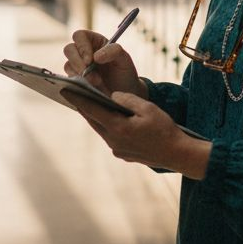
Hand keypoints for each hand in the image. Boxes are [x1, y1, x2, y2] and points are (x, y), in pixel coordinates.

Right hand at [62, 29, 146, 98]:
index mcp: (94, 41)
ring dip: (79, 74)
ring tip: (96, 82)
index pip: (80, 36)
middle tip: (88, 73)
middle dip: (77, 62)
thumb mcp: (124, 59)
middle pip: (69, 49)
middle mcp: (83, 52)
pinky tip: (90, 87)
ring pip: (68, 65)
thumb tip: (96, 56)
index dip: (82, 46)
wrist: (124, 93)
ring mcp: (78, 66)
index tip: (90, 60)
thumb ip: (113, 51)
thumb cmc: (124, 72)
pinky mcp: (76, 80)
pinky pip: (69, 79)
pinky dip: (78, 83)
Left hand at [70, 90, 211, 178]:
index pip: (92, 110)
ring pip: (101, 129)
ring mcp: (117, 149)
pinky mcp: (122, 154)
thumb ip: (127, 99)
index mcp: (118, 128)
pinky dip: (107, 126)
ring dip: (96, 116)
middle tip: (73, 93)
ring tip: (89, 103)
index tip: (65, 89)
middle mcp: (113, 141)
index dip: (77, 99)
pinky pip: (110, 136)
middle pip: (93, 120)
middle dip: (83, 106)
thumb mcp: (147, 108)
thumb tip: (112, 96)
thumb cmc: (164, 129)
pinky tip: (110, 118)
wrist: (177, 154)